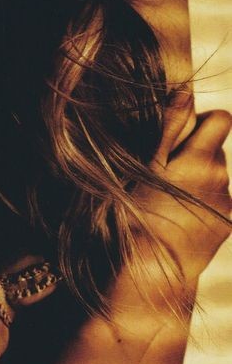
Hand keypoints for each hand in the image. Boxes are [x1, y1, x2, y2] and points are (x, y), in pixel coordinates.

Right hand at [140, 110, 230, 284]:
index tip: (178, 138)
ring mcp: (226, 202)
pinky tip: (181, 216)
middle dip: (195, 151)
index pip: (222, 118)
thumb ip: (171, 127)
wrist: (154, 272)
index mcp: (201, 159)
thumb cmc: (140, 214)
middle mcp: (221, 178)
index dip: (200, 122)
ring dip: (198, 177)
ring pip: (215, 174)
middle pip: (216, 147)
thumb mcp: (147, 166)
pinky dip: (202, 201)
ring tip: (169, 197)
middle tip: (165, 171)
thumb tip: (185, 90)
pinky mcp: (228, 223)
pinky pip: (218, 199)